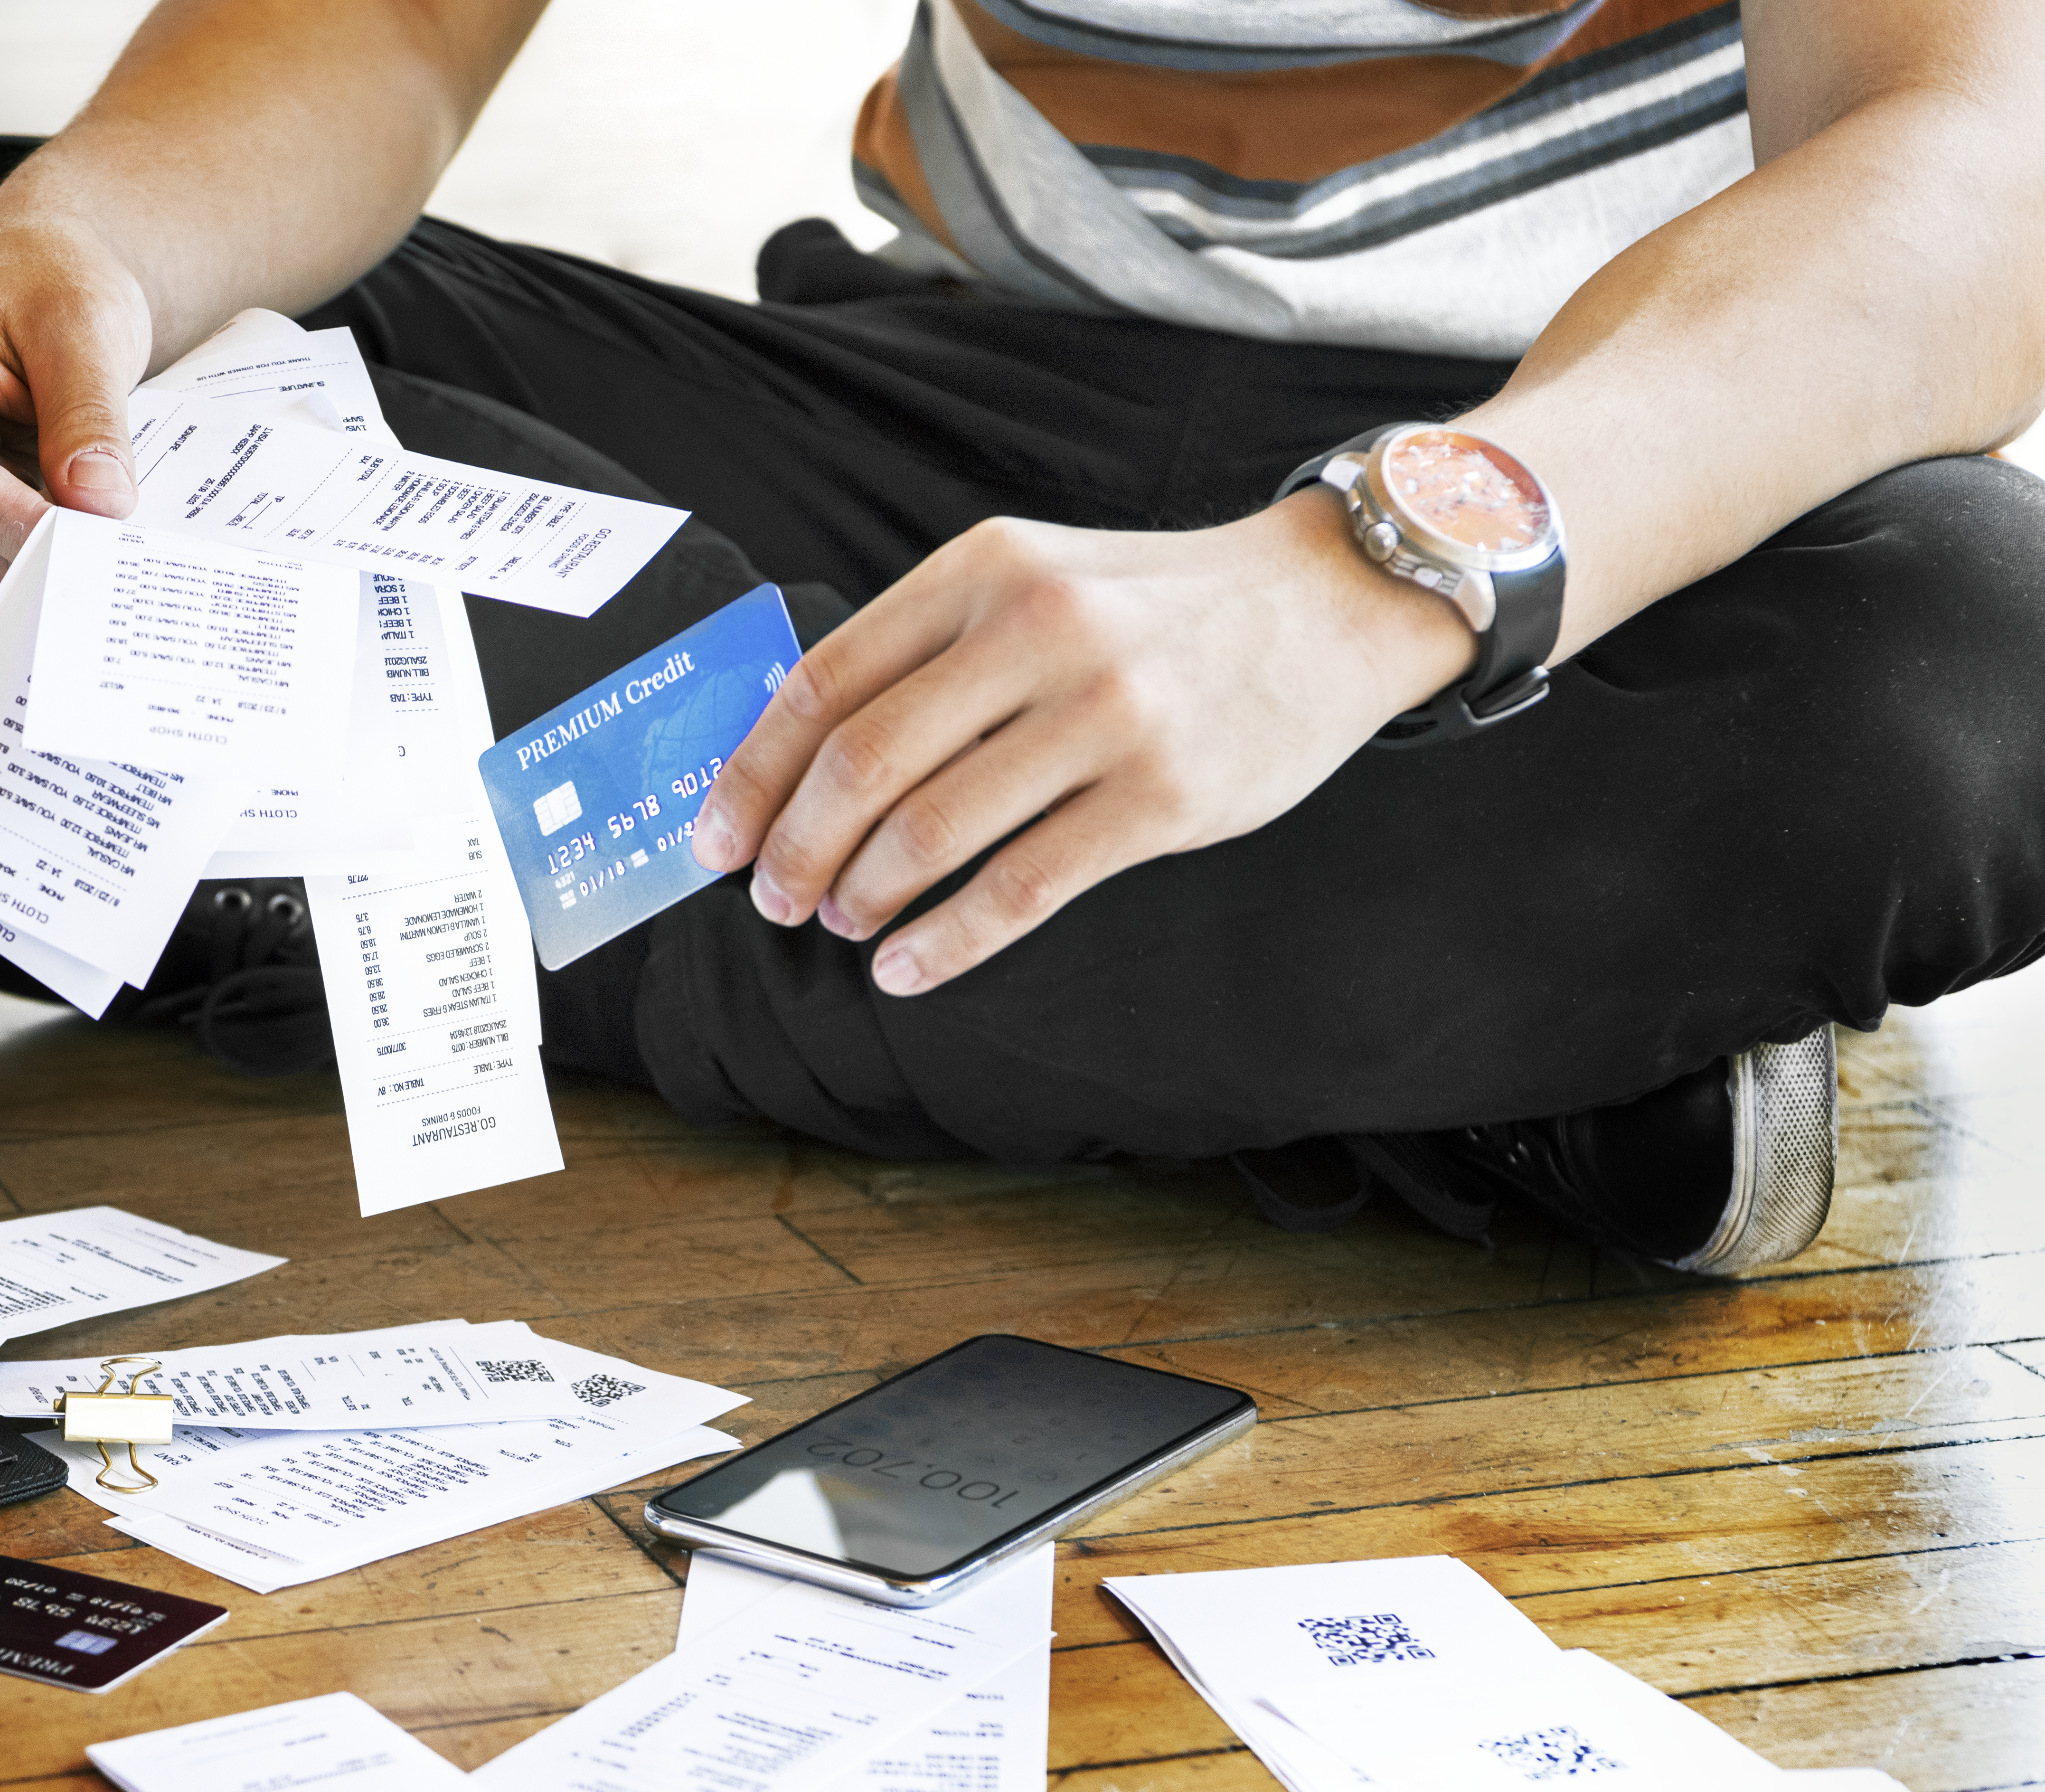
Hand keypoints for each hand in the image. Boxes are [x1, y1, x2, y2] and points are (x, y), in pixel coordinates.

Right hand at [0, 214, 156, 605]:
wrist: (31, 278)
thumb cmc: (50, 286)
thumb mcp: (86, 331)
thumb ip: (89, 419)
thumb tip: (100, 503)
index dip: (19, 529)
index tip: (90, 553)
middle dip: (40, 554)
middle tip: (121, 563)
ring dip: (39, 560)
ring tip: (105, 543)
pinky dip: (32, 556)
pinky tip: (77, 536)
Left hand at [686, 494, 1476, 993]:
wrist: (1327, 603)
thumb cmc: (1151, 607)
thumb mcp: (1031, 580)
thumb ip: (926, 651)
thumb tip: (798, 760)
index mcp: (983, 571)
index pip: (824, 683)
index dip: (753, 775)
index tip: (717, 841)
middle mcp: (1038, 632)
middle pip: (861, 765)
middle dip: (796, 850)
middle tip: (777, 901)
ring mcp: (1105, 715)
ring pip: (930, 832)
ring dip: (863, 897)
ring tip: (846, 924)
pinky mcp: (1161, 797)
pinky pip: (1019, 889)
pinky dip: (945, 941)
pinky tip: (907, 967)